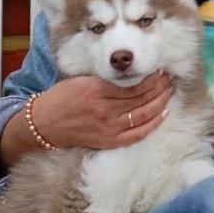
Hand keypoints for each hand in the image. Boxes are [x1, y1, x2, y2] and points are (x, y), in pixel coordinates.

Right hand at [32, 70, 172, 149]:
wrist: (44, 123)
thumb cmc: (60, 99)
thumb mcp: (79, 81)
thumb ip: (104, 79)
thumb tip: (131, 74)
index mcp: (96, 91)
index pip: (133, 84)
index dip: (151, 78)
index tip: (159, 71)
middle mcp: (104, 109)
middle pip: (142, 98)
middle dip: (159, 88)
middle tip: (169, 80)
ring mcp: (107, 127)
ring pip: (144, 114)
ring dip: (160, 103)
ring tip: (168, 93)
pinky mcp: (108, 140)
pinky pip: (137, 133)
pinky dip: (153, 124)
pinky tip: (162, 114)